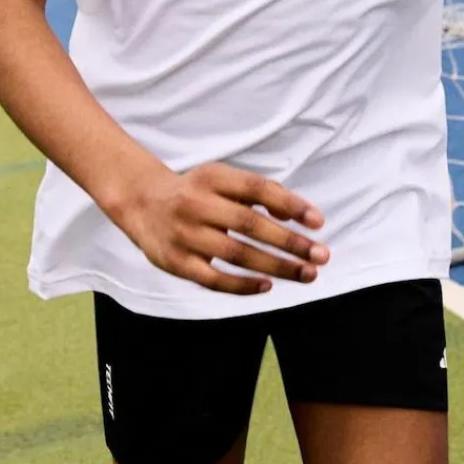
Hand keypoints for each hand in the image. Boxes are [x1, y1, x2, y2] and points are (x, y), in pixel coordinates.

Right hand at [114, 161, 328, 295]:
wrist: (142, 203)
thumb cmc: (195, 192)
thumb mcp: (220, 179)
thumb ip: (257, 192)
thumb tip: (300, 215)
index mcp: (210, 177)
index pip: (256, 188)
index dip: (289, 203)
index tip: (318, 222)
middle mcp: (195, 203)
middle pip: (249, 223)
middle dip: (289, 242)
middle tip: (321, 255)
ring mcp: (184, 234)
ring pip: (236, 254)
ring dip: (275, 266)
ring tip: (306, 274)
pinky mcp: (175, 261)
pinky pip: (213, 278)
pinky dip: (242, 285)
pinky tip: (267, 286)